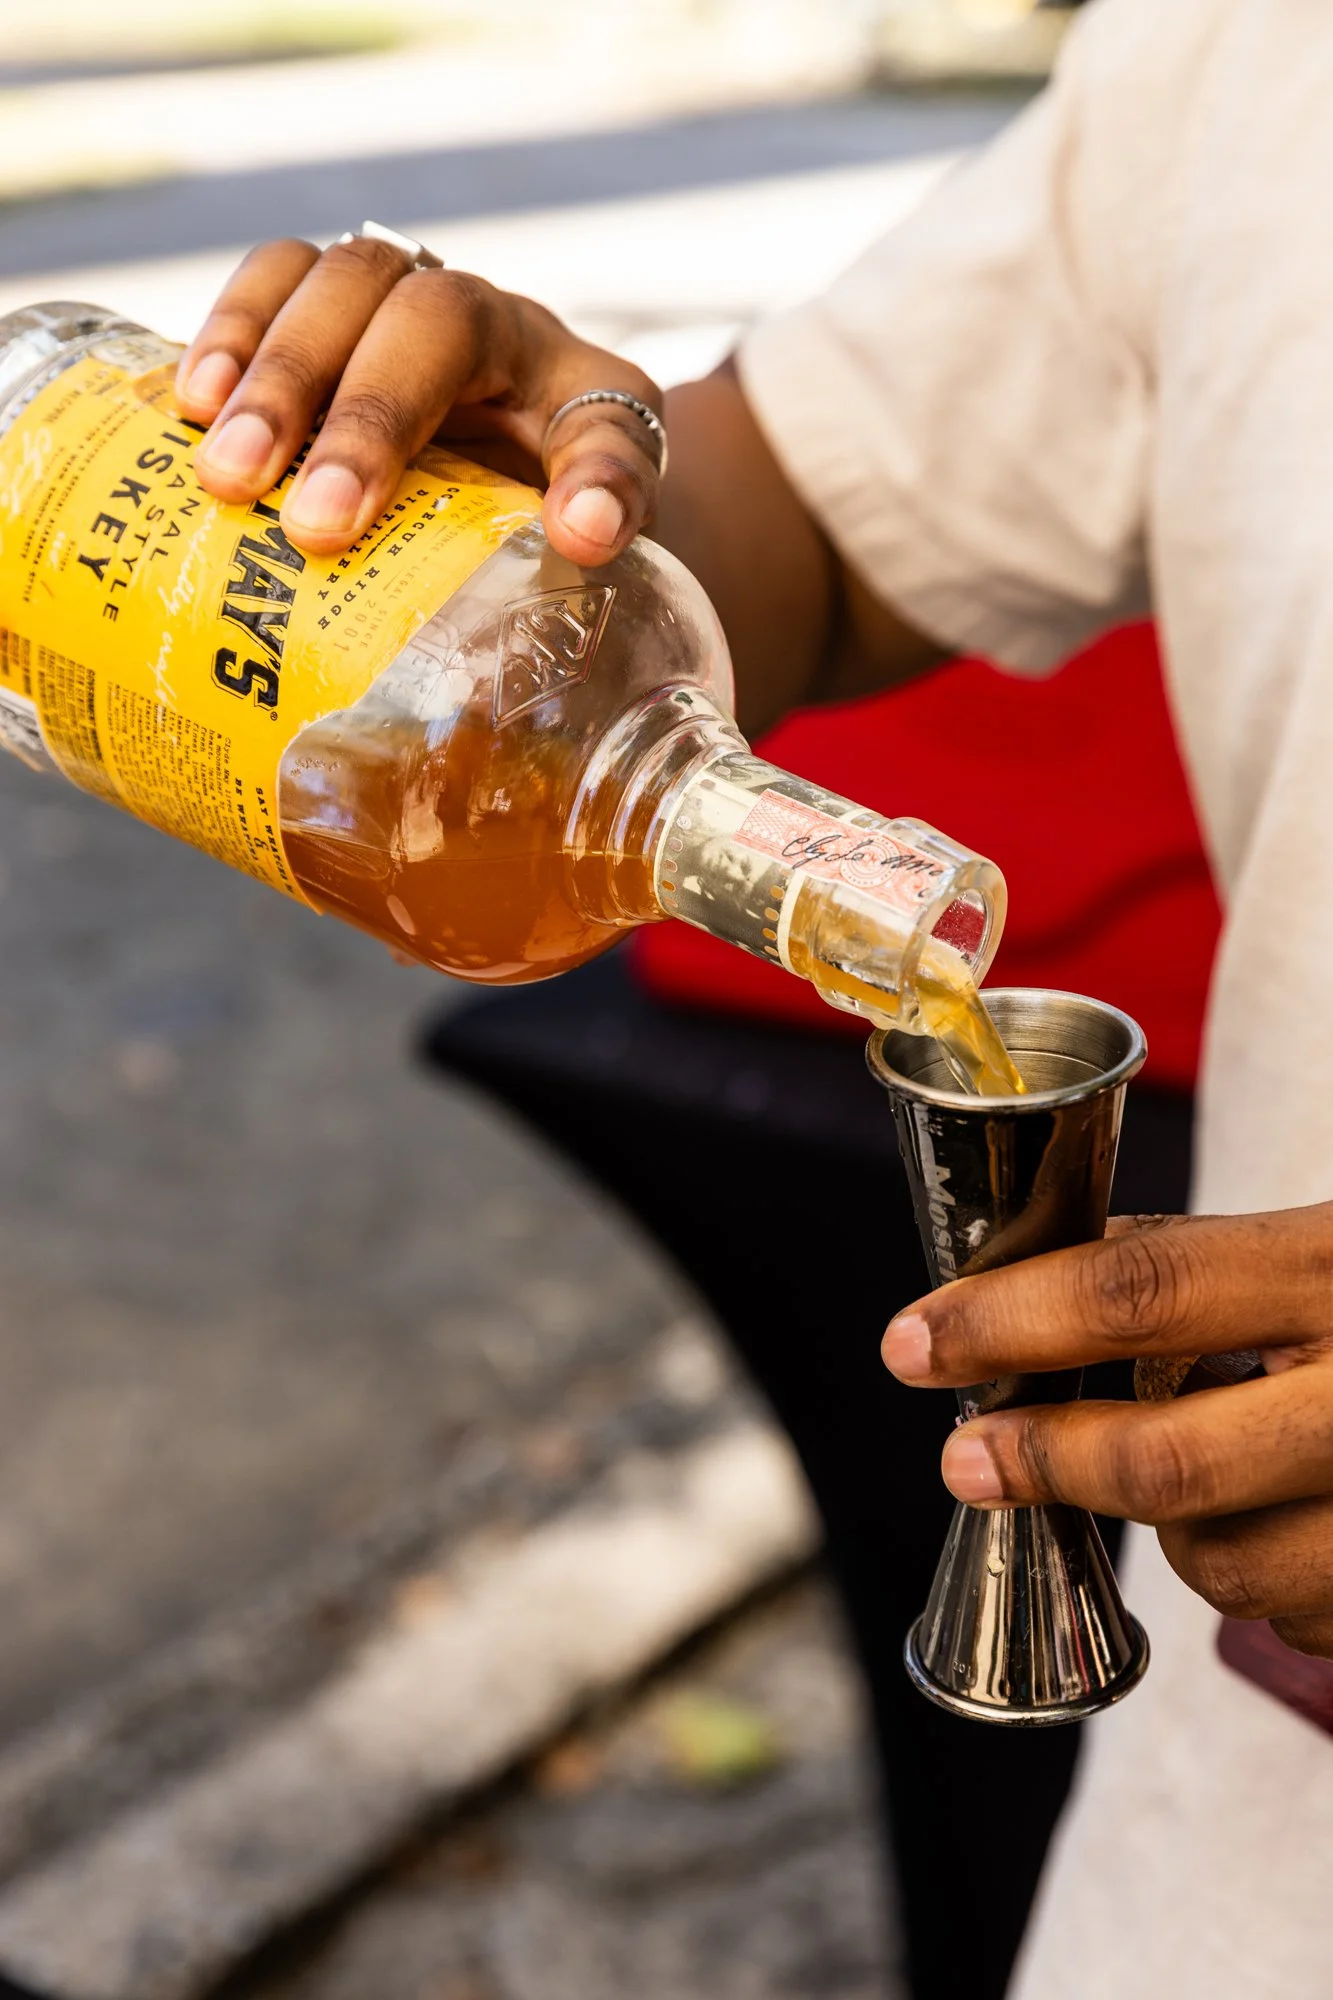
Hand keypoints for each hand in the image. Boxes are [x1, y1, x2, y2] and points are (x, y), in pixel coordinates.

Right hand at [176, 235, 663, 561]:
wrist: (575, 480)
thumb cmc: (591, 491)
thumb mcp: (625, 490)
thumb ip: (616, 500)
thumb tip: (586, 533)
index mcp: (525, 339)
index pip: (447, 328)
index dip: (381, 410)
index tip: (334, 518)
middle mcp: (449, 303)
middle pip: (364, 291)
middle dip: (298, 389)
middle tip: (246, 490)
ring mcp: (382, 310)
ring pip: (306, 279)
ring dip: (248, 362)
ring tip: (207, 459)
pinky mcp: (328, 336)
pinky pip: (265, 296)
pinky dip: (220, 342)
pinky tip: (182, 410)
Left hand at [882, 1205, 1332, 1657]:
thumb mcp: (1320, 1248)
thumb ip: (1200, 1268)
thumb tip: (1024, 1292)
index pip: (1140, 1292)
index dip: (1006, 1322)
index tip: (918, 1343)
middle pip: (1162, 1458)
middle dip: (1040, 1461)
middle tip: (964, 1456)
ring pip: (1215, 1562)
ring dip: (1169, 1528)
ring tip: (1203, 1468)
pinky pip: (1284, 1618)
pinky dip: (1257, 1575)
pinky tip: (1286, 1518)